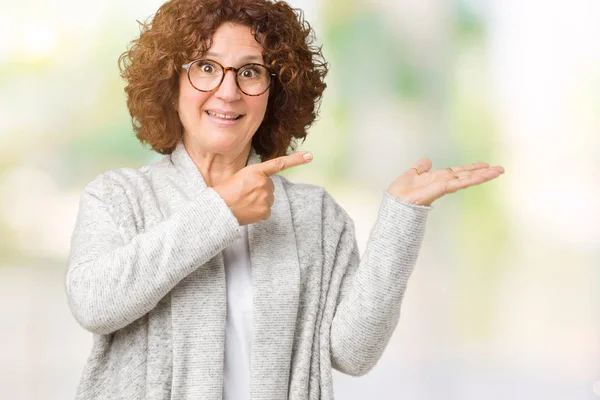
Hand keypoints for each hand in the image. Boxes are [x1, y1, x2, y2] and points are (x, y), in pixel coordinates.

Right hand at [213, 152, 312, 224]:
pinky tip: (247, 210)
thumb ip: (255, 178)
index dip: (296, 159)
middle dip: (260, 190)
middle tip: (244, 194)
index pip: (278, 164)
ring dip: (259, 200)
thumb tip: (266, 187)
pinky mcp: (265, 211)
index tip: (310, 156)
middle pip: (269, 186)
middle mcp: (263, 183)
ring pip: (268, 198)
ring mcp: (265, 197)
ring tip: (243, 202)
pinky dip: (258, 211)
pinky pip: (266, 210)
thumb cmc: (224, 193)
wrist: (217, 209)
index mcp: (255, 171)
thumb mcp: (239, 177)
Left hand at [387, 159, 504, 206]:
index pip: (457, 172)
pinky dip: (470, 179)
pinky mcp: (441, 189)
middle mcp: (443, 183)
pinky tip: (482, 176)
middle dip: (482, 173)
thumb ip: (420, 168)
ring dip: (483, 175)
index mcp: (437, 179)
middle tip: (500, 169)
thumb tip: (427, 160)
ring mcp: (444, 187)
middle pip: (466, 175)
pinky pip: (458, 183)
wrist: (395, 202)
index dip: (470, 168)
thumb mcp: (411, 174)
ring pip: (467, 179)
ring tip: (498, 171)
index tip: (484, 165)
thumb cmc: (399, 192)